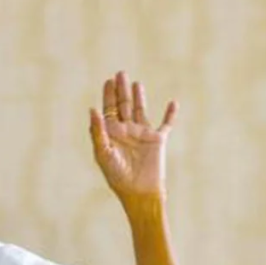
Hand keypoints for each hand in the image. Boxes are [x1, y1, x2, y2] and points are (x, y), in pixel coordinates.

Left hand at [89, 71, 177, 203]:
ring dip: (139, 97)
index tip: (108, 81)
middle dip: (121, 90)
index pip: (109, 110)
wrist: (138, 191)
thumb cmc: (117, 176)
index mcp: (111, 134)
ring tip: (136, 83)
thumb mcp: (103, 153)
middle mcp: (126, 131)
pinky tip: (173, 102)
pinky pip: (166, 124)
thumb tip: (92, 109)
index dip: (108, 95)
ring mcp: (142, 134)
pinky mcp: (158, 140)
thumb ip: (98, 131)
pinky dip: (170, 114)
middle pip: (123, 106)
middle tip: (120, 73)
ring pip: (140, 110)